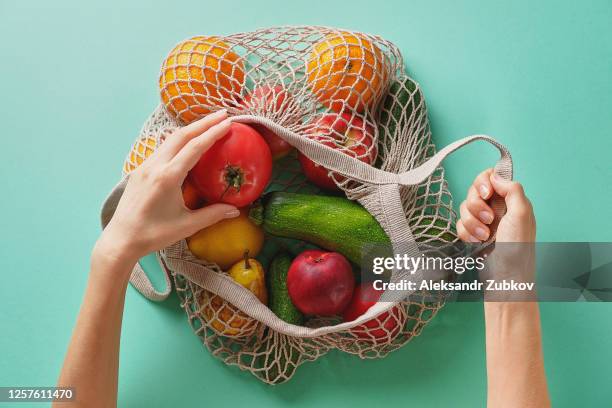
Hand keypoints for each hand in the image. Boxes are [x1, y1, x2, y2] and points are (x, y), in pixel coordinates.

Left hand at [95, 110, 239, 268]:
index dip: (213, 133)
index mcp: (168, 177)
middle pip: (182, 135)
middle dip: (204, 123)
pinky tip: (186, 143)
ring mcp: (145, 166)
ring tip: (208, 124)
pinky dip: (178, 141)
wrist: (121, 239)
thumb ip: (212, 215)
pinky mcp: (140, 171)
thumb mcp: (187, 225)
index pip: (195, 147)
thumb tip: (235, 210)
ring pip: (170, 139)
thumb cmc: (154, 235)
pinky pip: (161, 149)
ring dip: (190, 129)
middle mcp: (155, 166)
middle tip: (223, 114)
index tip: (228, 123)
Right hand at [457, 168, 534, 242]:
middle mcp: (496, 207)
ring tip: (484, 235)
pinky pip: (459, 224)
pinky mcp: (472, 233)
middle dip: (476, 206)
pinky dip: (466, 233)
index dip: (483, 182)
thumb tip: (496, 175)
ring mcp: (483, 220)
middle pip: (473, 191)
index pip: (490, 177)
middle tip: (488, 219)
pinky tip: (476, 241)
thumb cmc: (518, 247)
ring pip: (464, 208)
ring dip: (472, 222)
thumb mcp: (522, 214)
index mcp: (510, 200)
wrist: (506, 276)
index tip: (487, 194)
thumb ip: (512, 189)